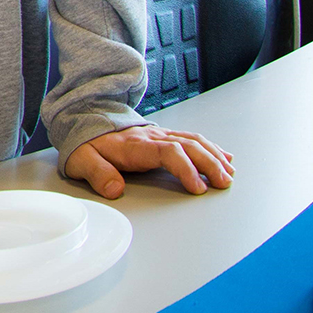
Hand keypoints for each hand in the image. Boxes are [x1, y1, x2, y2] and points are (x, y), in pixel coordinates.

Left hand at [65, 125, 234, 197]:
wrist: (85, 122)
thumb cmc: (87, 145)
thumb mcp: (82, 160)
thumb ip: (98, 174)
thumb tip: (114, 189)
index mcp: (135, 145)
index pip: (168, 152)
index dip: (186, 169)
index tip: (198, 188)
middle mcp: (152, 137)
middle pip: (188, 145)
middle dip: (209, 164)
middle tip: (224, 183)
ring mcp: (160, 135)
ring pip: (194, 141)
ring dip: (214, 156)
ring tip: (229, 174)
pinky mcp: (164, 136)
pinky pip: (192, 138)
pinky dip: (211, 148)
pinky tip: (224, 158)